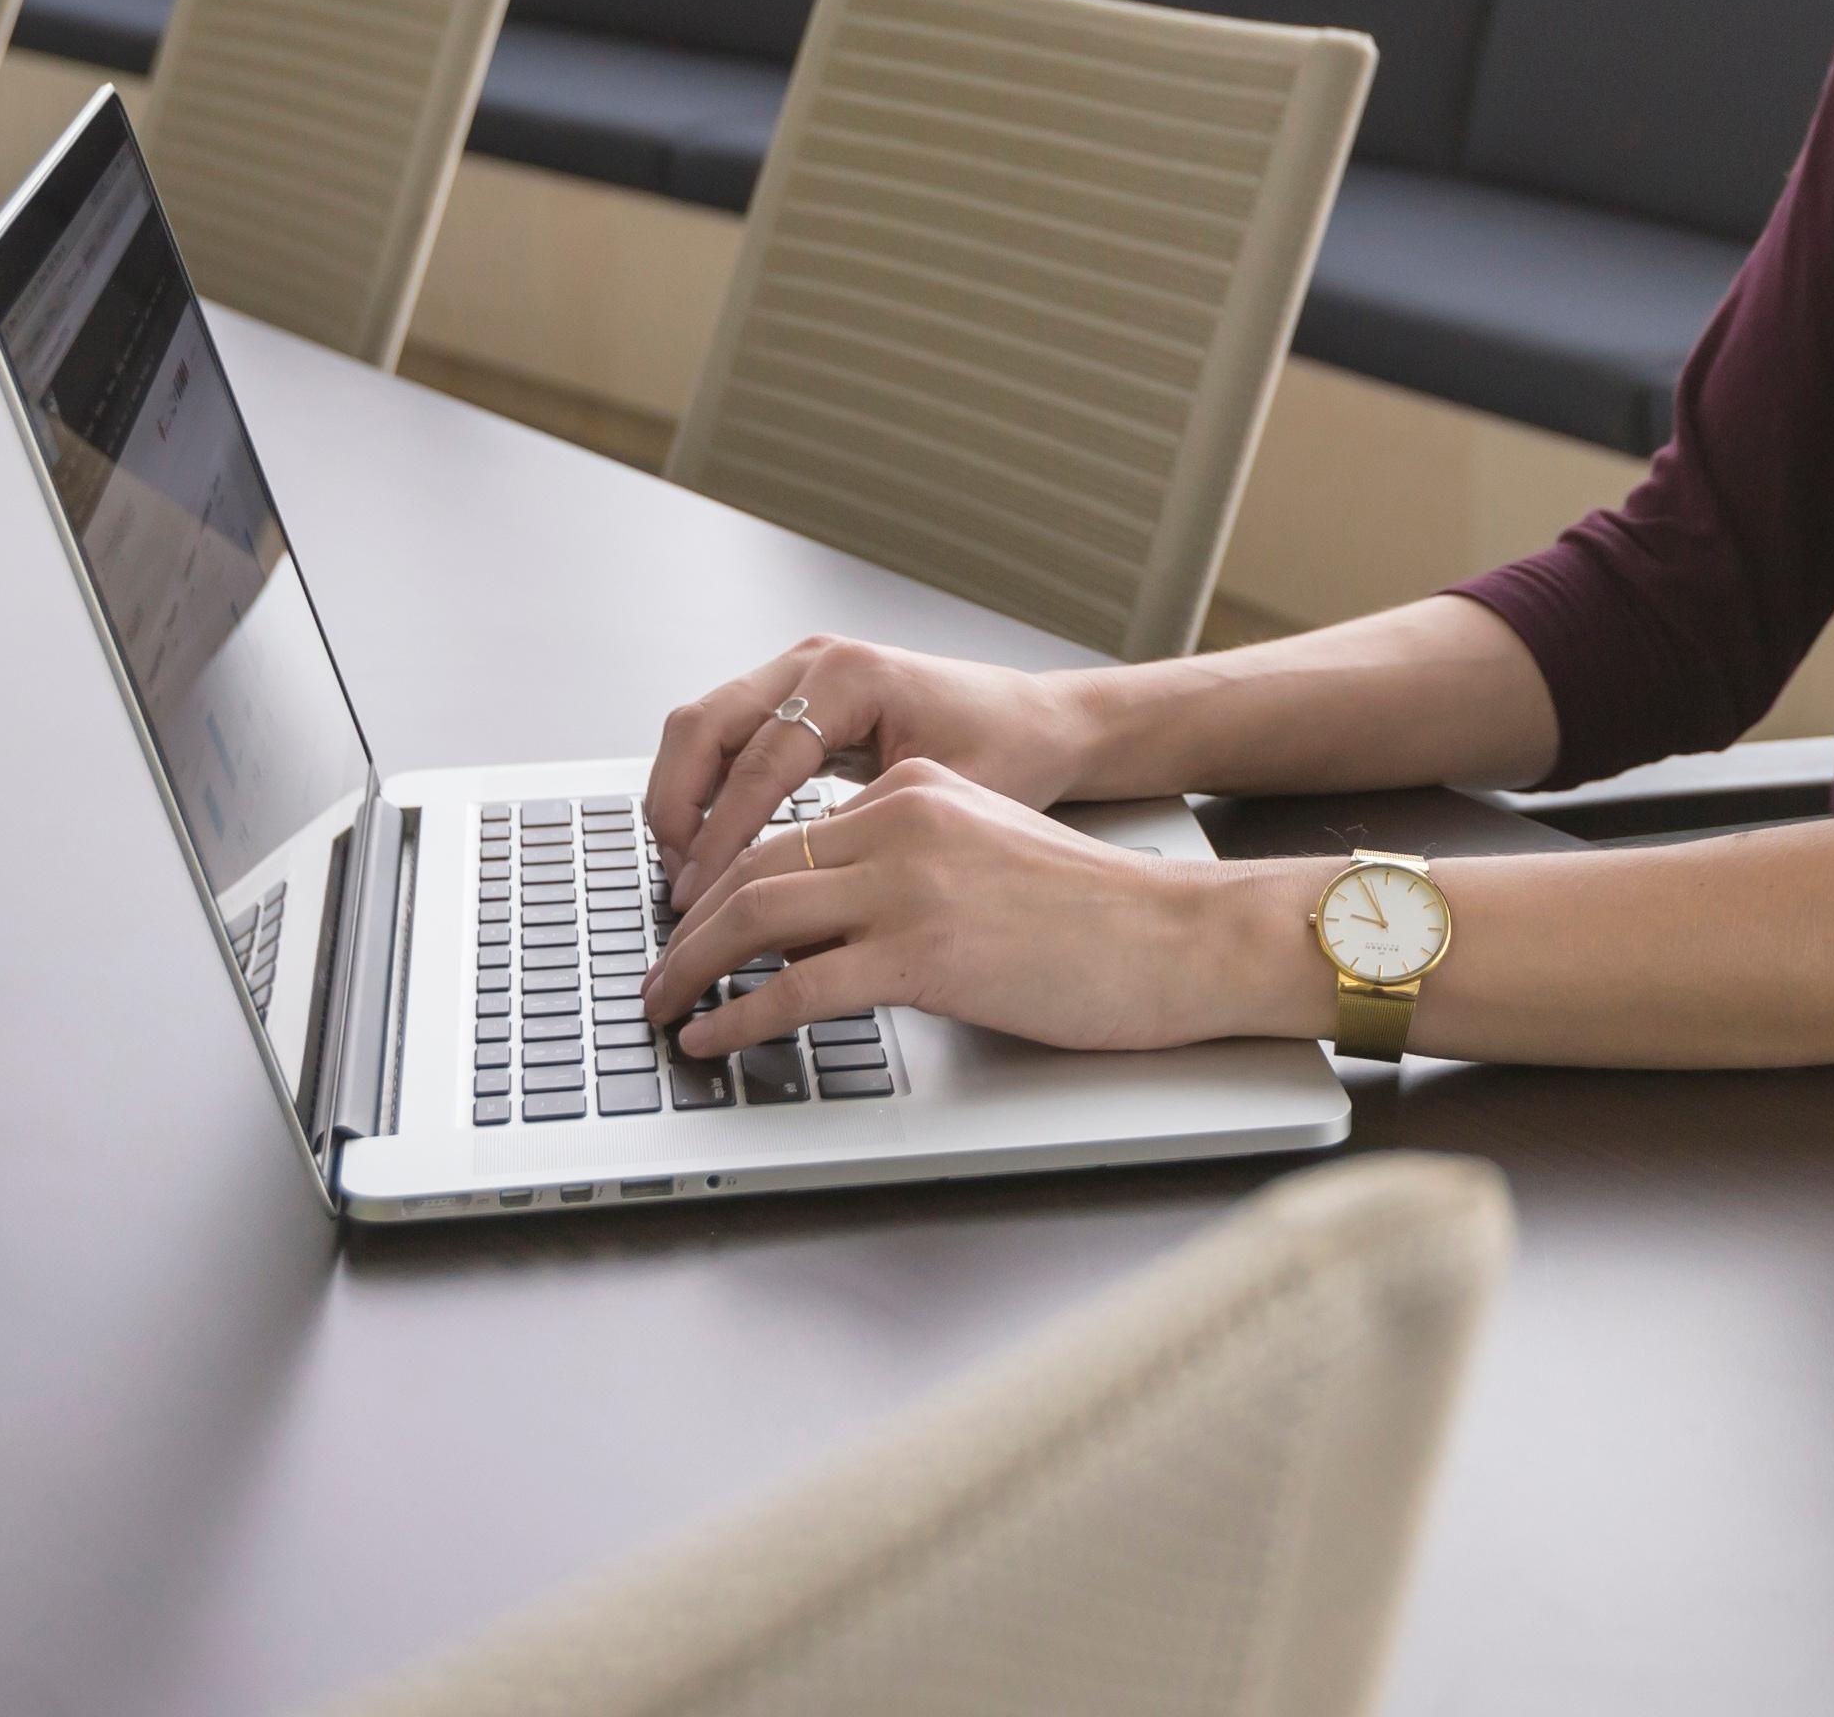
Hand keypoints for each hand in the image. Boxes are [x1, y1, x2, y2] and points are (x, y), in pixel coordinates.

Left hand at [636, 760, 1315, 1059]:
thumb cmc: (1100, 916)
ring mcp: (911, 886)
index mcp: (916, 793)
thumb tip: (822, 931)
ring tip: (663, 1011)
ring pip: (757, 920)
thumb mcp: (987, 855)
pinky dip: (739, 1017)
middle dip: (687, 931)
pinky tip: (715, 1040)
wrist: (1180, 936)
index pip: (784, 833)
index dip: (718, 887)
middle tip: (653, 977)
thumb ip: (908, 869)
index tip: (688, 928)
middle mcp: (903, 822)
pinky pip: (798, 988)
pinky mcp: (925, 954)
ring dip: (692, 972)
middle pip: (752, 871)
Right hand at [646, 634, 1100, 885]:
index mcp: (852, 676)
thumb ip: (867, 839)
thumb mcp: (944, 801)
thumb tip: (792, 905)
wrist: (1043, 720)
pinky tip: (710, 844)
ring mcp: (800, 670)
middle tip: (677, 882)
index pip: (759, 760)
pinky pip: (725, 735)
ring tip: (685, 870)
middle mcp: (816, 660)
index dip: (721, 834)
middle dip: (676, 806)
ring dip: (681, 795)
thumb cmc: (1012, 750)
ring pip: (701, 725)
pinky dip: (704, 786)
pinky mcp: (797, 694)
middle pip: (703, 724)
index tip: (699, 895)